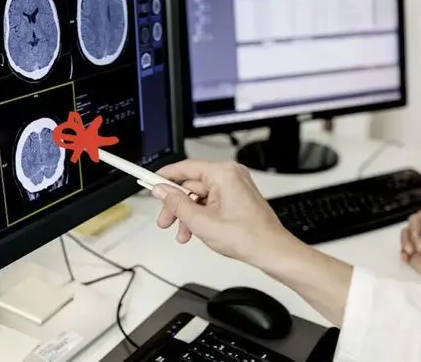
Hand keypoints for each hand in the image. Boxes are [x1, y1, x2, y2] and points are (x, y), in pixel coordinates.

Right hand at [152, 160, 293, 265]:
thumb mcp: (200, 221)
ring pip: (199, 196)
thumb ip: (176, 203)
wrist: (272, 252)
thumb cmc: (248, 237)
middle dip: (176, 205)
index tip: (149, 181)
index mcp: (223, 173)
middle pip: (190, 184)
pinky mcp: (237, 197)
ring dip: (187, 214)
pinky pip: (210, 202)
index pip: (184, 167)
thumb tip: (161, 191)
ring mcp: (235, 186)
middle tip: (164, 220)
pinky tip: (195, 231)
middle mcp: (230, 175)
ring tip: (183, 233)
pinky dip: (200, 215)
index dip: (164, 177)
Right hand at [400, 204, 420, 257]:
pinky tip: (406, 258)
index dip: (414, 231)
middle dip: (408, 240)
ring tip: (408, 257)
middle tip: (411, 251)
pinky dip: (408, 251)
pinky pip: (411, 244)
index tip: (419, 244)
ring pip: (408, 237)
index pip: (416, 220)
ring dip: (407, 246)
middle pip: (409, 228)